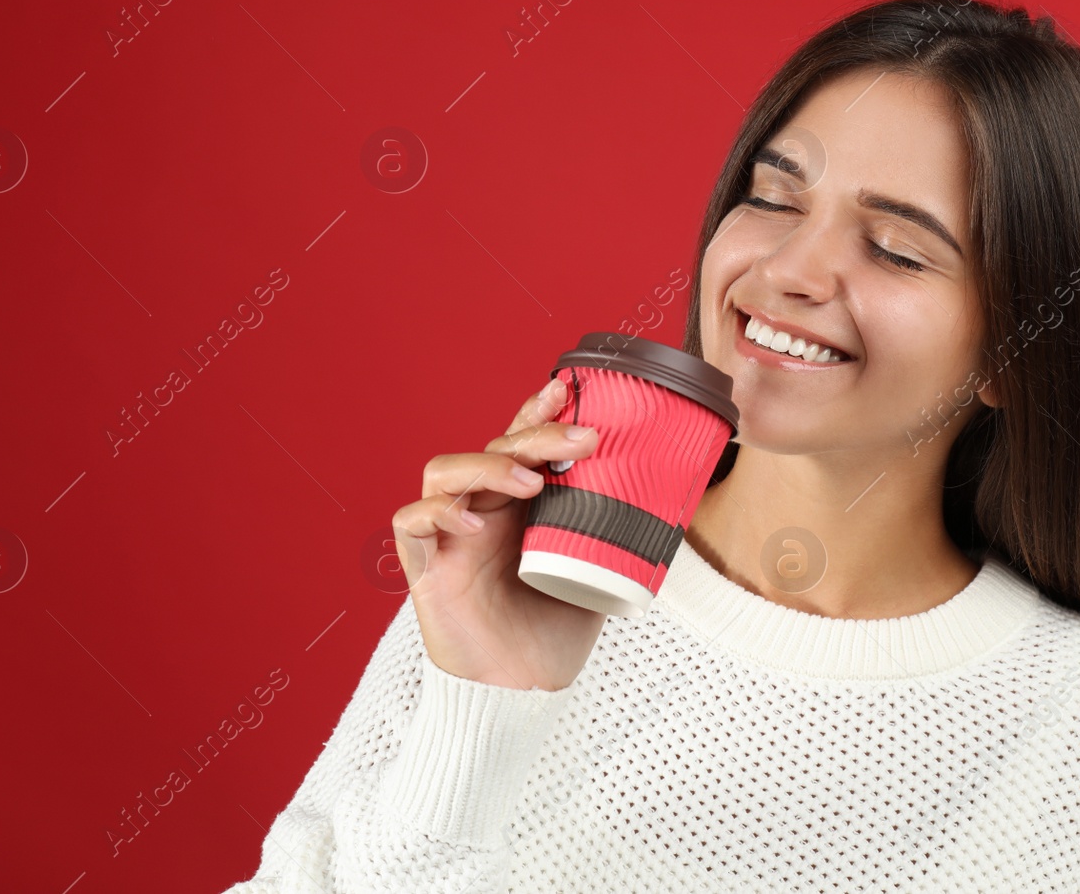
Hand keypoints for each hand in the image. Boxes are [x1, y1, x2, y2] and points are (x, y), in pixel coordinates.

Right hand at [390, 377, 605, 691]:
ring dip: (488, 466)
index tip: (566, 386)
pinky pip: (410, 522)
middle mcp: (481, 511)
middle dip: (535, 435)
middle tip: (582, 440)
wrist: (522, 693)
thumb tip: (669, 504)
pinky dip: (438, 513)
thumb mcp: (598, 573)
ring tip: (531, 483)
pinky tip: (474, 526)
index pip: (519, 443)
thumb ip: (615, 536)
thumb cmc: (553, 635)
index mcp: (517, 507)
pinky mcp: (424, 569)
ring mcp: (449, 537)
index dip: (536, 412)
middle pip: (493, 448)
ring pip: (444, 471)